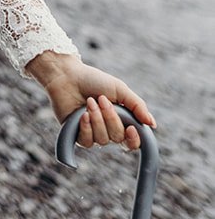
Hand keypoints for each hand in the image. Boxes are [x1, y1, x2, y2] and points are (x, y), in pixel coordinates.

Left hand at [25, 51, 156, 149]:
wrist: (67, 76)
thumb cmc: (93, 80)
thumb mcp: (119, 89)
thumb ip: (137, 106)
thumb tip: (152, 124)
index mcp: (122, 120)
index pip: (133, 141)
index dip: (134, 139)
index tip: (131, 129)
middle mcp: (108, 130)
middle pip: (118, 138)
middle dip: (110, 118)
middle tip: (101, 99)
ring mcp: (93, 134)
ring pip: (102, 140)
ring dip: (96, 119)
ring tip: (89, 102)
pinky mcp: (78, 135)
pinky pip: (87, 142)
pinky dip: (86, 127)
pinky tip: (82, 115)